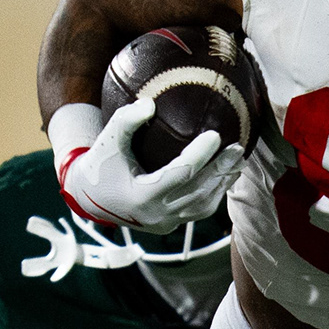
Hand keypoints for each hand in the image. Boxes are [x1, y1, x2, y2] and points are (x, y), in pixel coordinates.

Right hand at [61, 97, 240, 232]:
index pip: (179, 174)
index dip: (199, 155)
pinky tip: (225, 176)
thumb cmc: (101, 165)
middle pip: (198, 192)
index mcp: (141, 196)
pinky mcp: (170, 225)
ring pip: (203, 206)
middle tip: (238, 148)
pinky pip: (198, 211)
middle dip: (221, 170)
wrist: (90, 199)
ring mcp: (165, 223)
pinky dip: (214, 194)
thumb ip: (126, 121)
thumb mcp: (107, 141)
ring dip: (222, 184)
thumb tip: (150, 103)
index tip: (216, 134)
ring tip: (238, 162)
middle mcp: (156, 214)